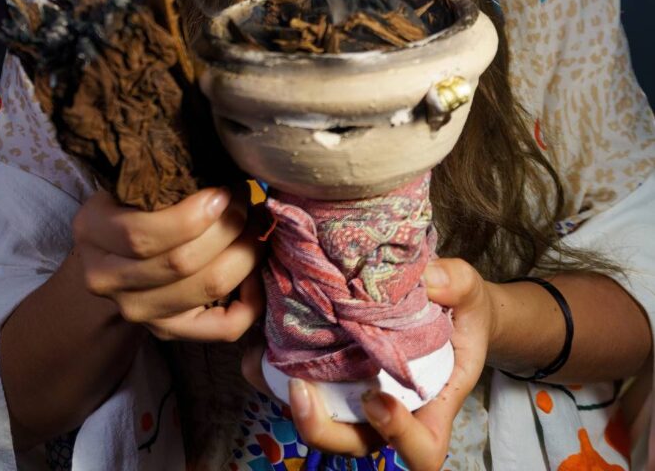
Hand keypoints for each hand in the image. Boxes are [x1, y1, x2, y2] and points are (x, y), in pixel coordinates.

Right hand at [72, 185, 265, 342]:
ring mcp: (136, 312)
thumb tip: (223, 166)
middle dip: (229, 226)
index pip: (143, 234)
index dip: (194, 214)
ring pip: (207, 288)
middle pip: (182, 262)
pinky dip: (251, 301)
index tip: (225, 190)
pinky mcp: (168, 331)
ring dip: (245, 252)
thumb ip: (164, 176)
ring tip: (257, 225)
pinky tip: (256, 273)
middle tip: (248, 200)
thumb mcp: (133, 183)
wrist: (113, 252)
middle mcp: (106, 279)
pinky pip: (222, 327)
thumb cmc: (134, 203)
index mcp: (93, 231)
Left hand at [242, 258, 493, 466]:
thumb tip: (430, 278)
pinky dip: (275, 372)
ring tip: (266, 360)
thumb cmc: (463, 309)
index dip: (398, 437)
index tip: (378, 399)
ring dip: (288, 400)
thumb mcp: (467, 291)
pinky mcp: (333, 374)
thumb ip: (456, 285)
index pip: (422, 450)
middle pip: (355, 443)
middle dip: (322, 428)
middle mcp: (391, 410)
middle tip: (300, 390)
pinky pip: (301, 387)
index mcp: (432, 404)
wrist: (447, 306)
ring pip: (321, 420)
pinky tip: (261, 342)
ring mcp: (358, 396)